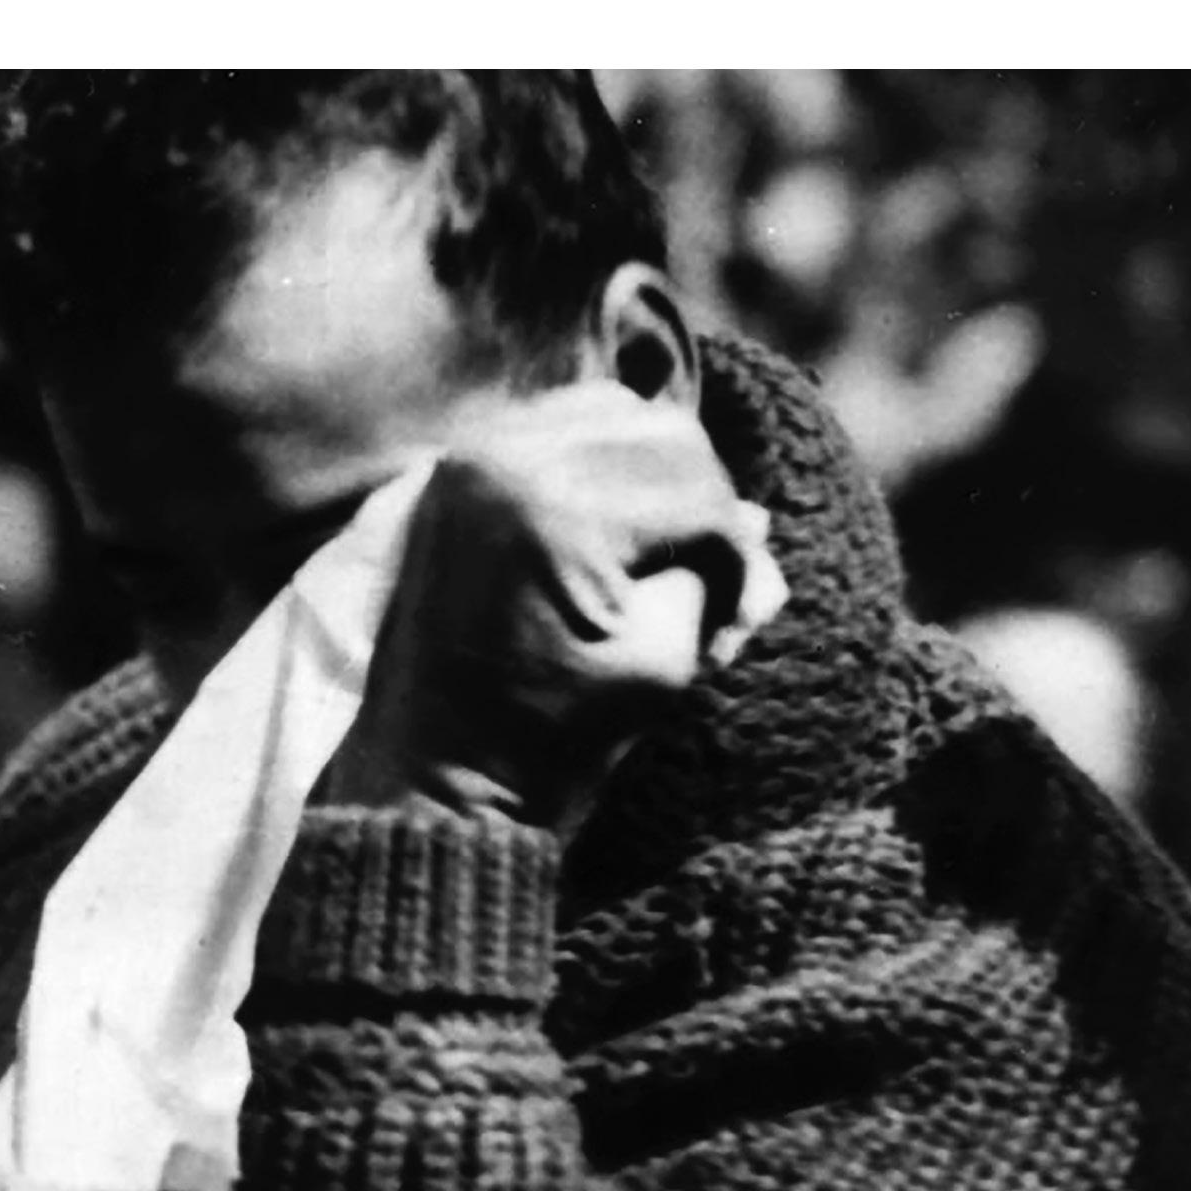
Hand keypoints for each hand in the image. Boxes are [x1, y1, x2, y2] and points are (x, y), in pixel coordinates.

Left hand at [317, 383, 785, 836]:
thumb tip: (758, 523)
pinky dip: (600, 462)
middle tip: (714, 576)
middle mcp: (506, 457)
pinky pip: (553, 426)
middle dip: (706, 502)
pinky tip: (616, 527)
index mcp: (558, 507)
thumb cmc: (548, 737)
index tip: (744, 612)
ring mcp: (470, 457)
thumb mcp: (661, 667)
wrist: (432, 775)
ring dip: (657, 472)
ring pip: (613, 414)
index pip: (698, 489)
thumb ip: (718, 586)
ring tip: (663, 552)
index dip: (738, 552)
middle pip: (664, 432)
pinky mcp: (454, 472)